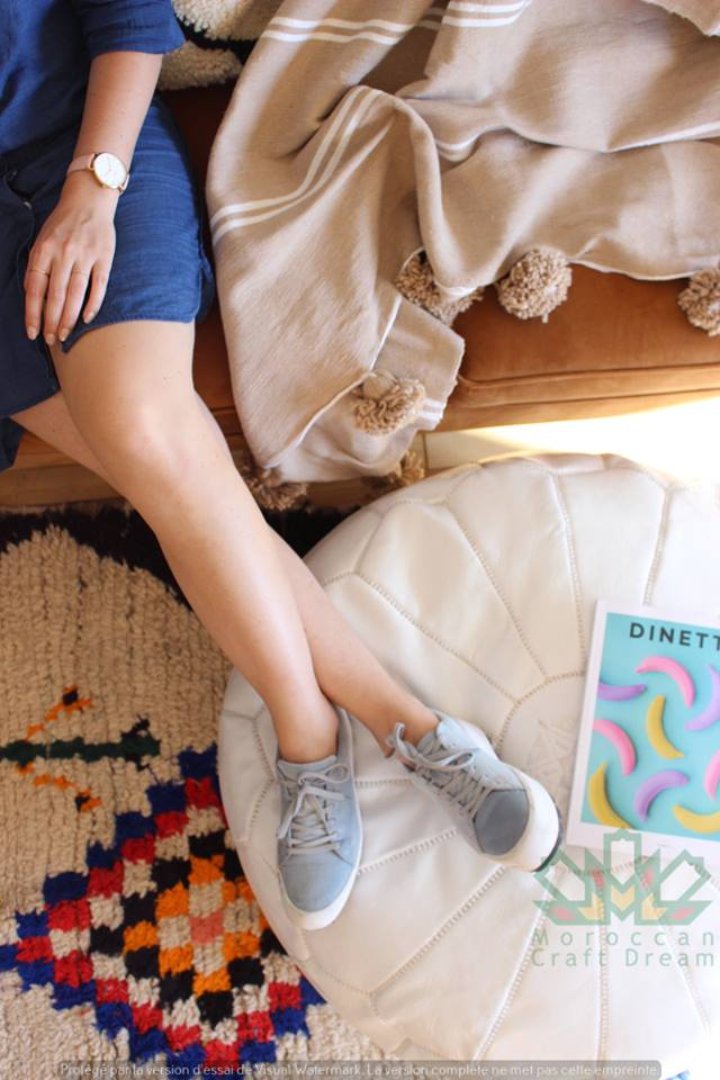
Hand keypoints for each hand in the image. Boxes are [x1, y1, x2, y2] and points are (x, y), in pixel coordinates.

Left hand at [24, 172, 117, 345]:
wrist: (89, 199)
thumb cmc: (63, 224)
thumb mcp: (43, 240)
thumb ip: (38, 266)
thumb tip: (33, 297)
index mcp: (44, 249)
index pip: (35, 288)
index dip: (33, 313)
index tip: (32, 332)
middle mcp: (63, 253)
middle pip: (56, 296)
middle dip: (51, 322)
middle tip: (50, 340)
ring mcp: (85, 256)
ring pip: (76, 294)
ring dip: (69, 319)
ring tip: (64, 335)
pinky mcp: (104, 258)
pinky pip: (98, 287)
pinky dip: (92, 304)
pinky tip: (86, 319)